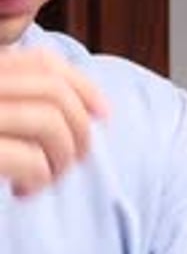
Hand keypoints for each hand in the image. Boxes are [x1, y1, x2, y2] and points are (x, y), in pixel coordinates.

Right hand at [0, 47, 108, 196]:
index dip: (83, 87)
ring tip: (41, 180)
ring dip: (61, 159)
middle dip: (78, 131)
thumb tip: (91, 109)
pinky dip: (38, 179)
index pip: (43, 62)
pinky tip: (20, 192)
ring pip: (50, 123)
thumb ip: (17, 101)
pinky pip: (29, 160)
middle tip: (67, 164)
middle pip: (54, 92)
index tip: (103, 116)